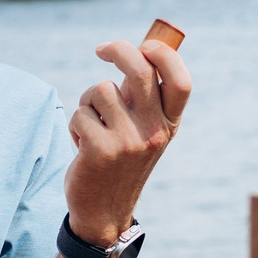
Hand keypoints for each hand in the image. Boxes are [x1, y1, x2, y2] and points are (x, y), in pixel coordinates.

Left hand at [63, 37, 189, 246]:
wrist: (103, 212)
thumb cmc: (120, 162)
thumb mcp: (143, 133)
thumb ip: (144, 99)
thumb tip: (136, 51)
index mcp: (169, 125)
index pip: (181, 81)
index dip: (165, 55)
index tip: (145, 44)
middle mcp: (153, 132)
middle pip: (139, 70)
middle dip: (118, 49)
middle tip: (101, 50)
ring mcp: (127, 142)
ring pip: (100, 90)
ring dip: (88, 102)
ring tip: (92, 125)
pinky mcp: (99, 150)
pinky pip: (80, 113)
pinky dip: (76, 125)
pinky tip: (82, 145)